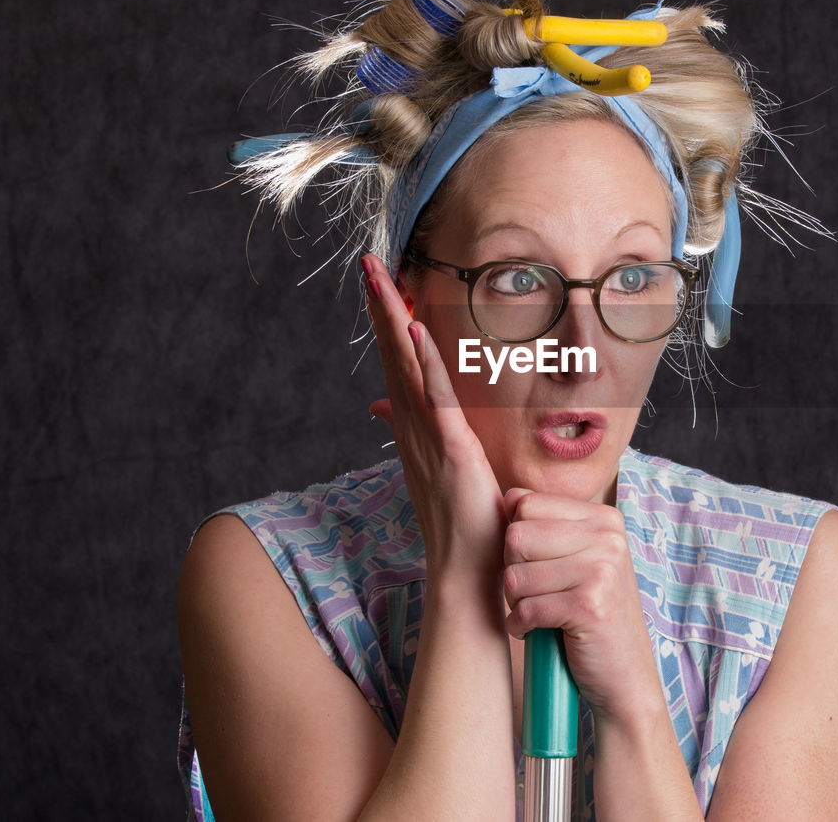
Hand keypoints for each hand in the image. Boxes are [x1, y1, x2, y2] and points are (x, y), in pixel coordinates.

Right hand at [361, 254, 505, 582]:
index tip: (382, 284)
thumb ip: (431, 439)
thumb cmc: (466, 529)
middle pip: (392, 356)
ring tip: (380, 278)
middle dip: (381, 307)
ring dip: (393, 319)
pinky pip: (435, 396)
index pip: (398, 366)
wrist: (468, 575)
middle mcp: (413, 429)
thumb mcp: (446, 473)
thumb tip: (404, 415)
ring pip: (405, 366)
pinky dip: (424, 360)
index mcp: (416, 432)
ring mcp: (427, 438)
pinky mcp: (450, 450)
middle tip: (369, 263)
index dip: (388, 323)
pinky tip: (416, 329)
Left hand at [501, 488, 662, 724]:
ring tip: (542, 613)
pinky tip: (540, 632)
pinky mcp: (590, 605)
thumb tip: (507, 497)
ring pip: (515, 574)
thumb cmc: (591, 616)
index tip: (537, 567)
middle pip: (515, 536)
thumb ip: (547, 526)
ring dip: (517, 602)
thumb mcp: (578, 560)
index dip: (516, 539)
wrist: (625, 677)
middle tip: (536, 595)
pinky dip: (522, 626)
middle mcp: (608, 537)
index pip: (524, 502)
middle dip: (513, 571)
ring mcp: (602, 569)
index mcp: (603, 518)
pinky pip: (525, 608)